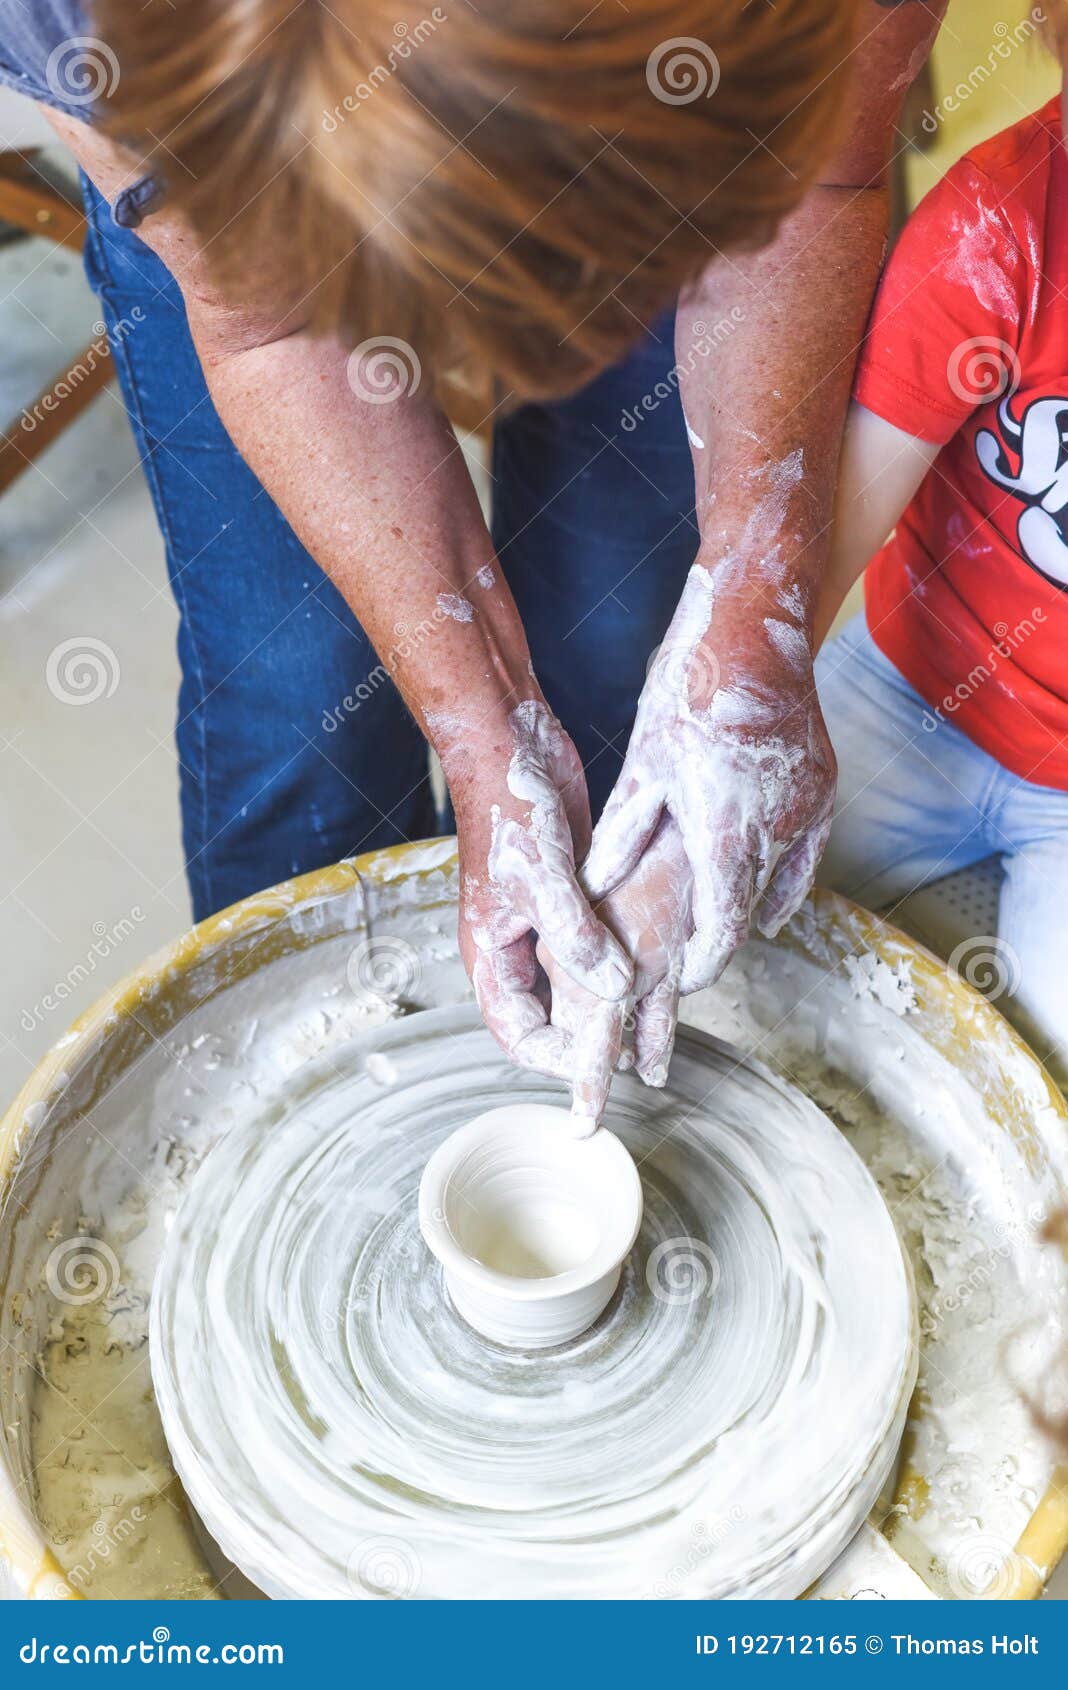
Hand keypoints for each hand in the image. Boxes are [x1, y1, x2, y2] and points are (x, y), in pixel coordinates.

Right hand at [448, 698, 631, 1078]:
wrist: (510, 744)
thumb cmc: (509, 809)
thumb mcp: (542, 880)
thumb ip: (577, 939)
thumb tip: (617, 991)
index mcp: (491, 954)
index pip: (519, 1035)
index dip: (558, 1059)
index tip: (601, 1068)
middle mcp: (515, 946)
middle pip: (551, 1017)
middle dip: (590, 1038)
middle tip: (639, 1053)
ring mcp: (542, 922)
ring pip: (578, 982)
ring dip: (610, 1000)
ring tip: (654, 1018)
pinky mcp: (569, 896)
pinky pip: (596, 943)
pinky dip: (621, 959)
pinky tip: (658, 964)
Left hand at [583, 565, 835, 993]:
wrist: (753, 628)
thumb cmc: (688, 691)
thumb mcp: (643, 765)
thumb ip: (625, 834)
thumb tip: (595, 888)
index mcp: (727, 826)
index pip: (722, 927)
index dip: (703, 964)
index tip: (682, 982)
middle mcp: (777, 824)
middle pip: (747, 909)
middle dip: (715, 937)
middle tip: (680, 959)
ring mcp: (808, 806)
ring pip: (775, 879)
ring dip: (744, 901)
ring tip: (708, 922)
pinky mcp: (824, 788)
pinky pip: (806, 854)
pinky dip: (783, 880)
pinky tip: (762, 903)